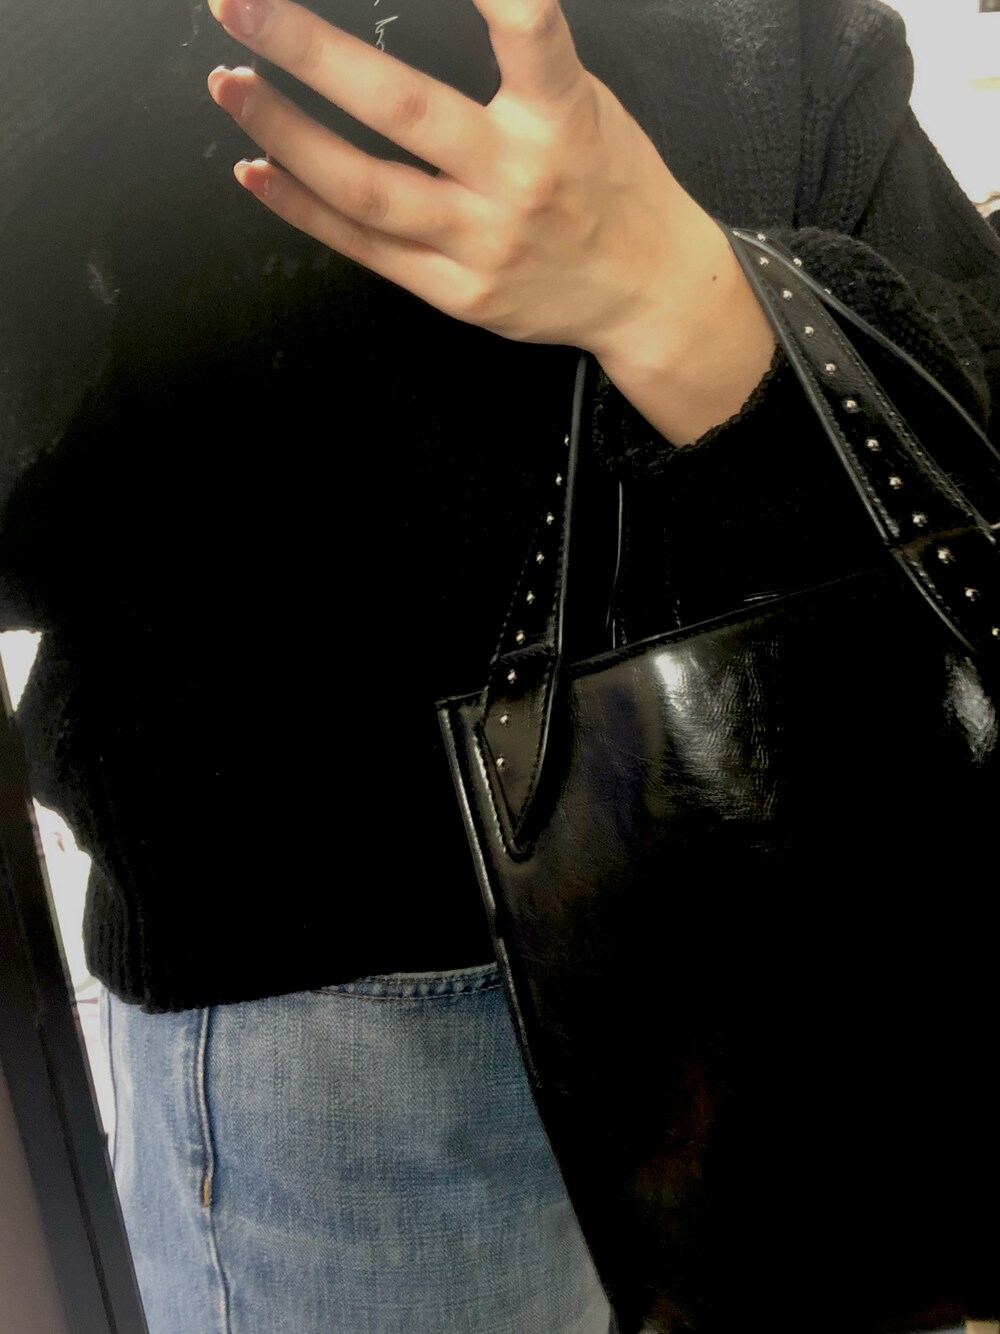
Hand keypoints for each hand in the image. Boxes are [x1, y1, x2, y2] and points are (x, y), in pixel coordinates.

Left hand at [206, 0, 775, 442]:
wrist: (646, 294)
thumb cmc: (609, 187)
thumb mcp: (585, 102)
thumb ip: (519, 60)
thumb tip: (443, 10)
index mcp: (562, 118)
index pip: (527, 34)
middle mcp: (518, 181)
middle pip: (402, 110)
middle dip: (309, 52)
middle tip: (239, 5)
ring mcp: (482, 245)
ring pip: (366, 190)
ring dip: (285, 133)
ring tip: (231, 85)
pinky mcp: (458, 294)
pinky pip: (367, 250)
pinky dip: (304, 210)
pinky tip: (257, 171)